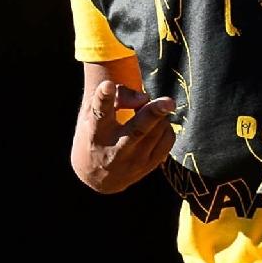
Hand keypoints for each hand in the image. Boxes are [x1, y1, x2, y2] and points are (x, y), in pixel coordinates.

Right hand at [73, 79, 175, 193]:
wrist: (97, 177)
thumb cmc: (95, 134)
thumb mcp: (92, 114)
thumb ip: (114, 97)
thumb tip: (145, 97)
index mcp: (96, 133)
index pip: (99, 114)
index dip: (104, 98)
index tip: (107, 85)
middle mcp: (115, 150)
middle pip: (138, 130)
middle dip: (154, 114)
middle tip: (169, 101)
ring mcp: (134, 161)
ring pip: (158, 130)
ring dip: (158, 113)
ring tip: (147, 110)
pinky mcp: (149, 166)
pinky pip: (168, 139)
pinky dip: (164, 126)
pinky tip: (154, 125)